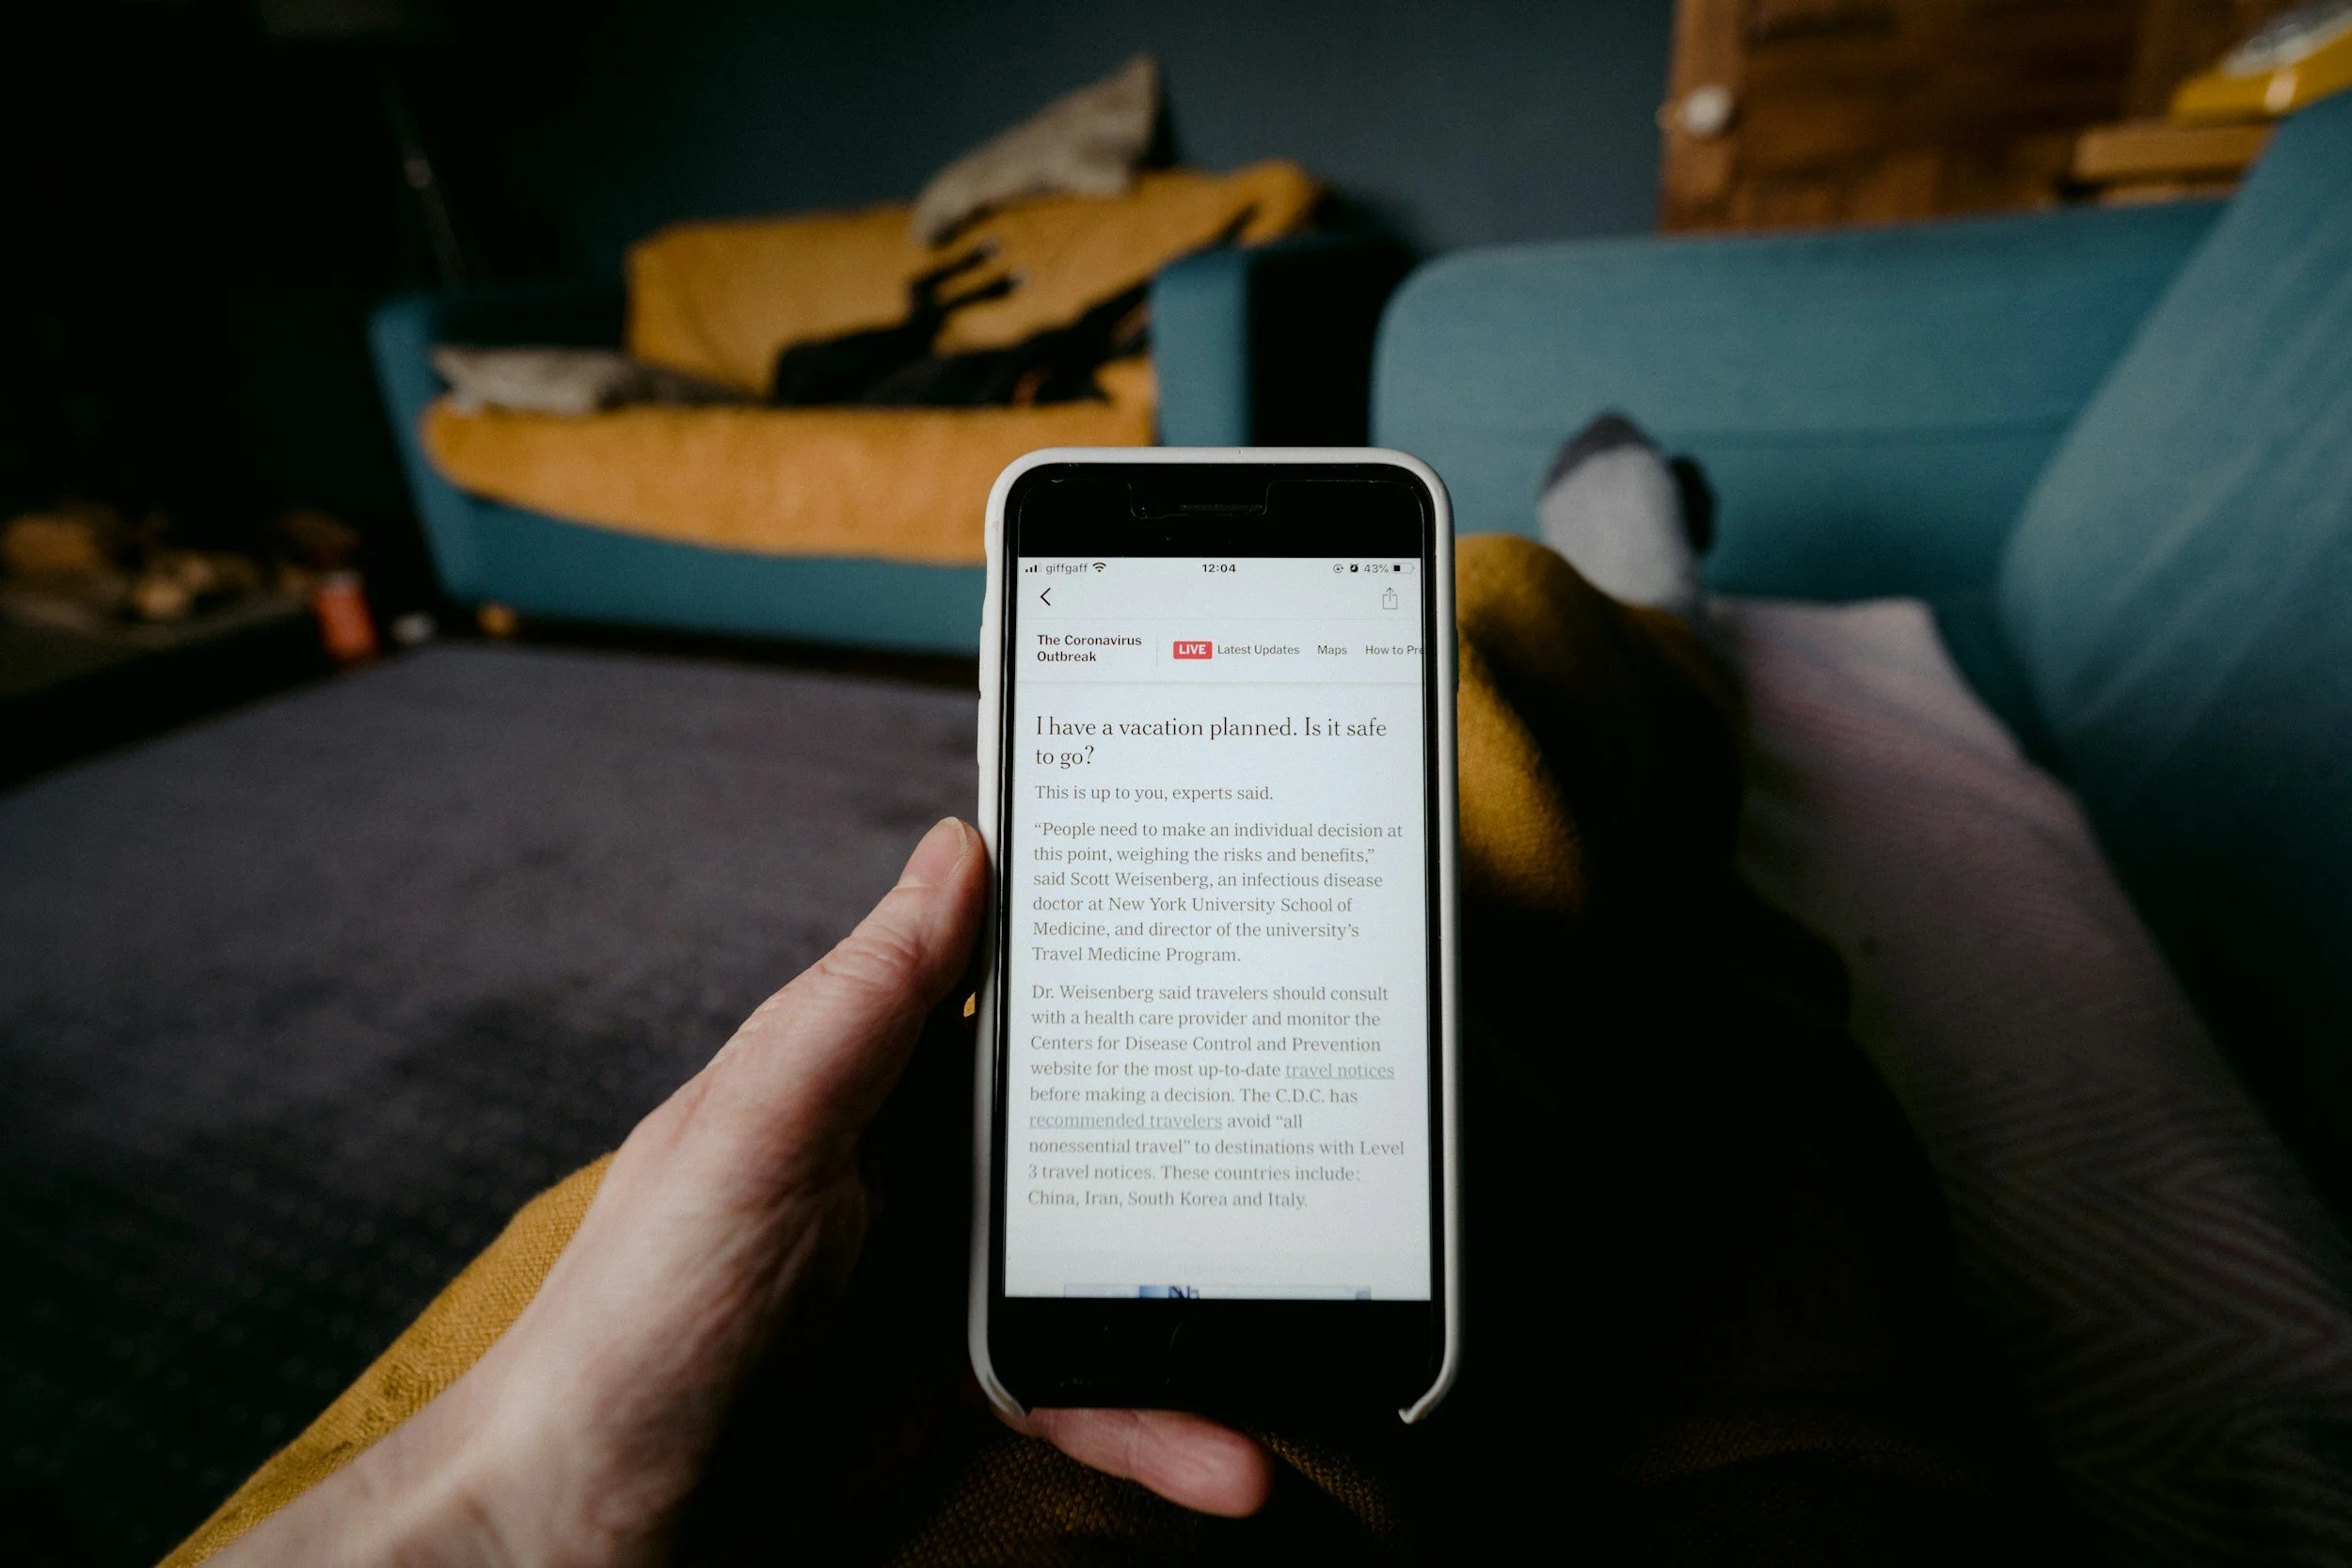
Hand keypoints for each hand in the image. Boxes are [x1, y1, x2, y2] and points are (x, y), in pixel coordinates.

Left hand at [216, 818, 1271, 1566]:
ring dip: (1206, 1298)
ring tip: (1315, 1333)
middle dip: (1205, 1124)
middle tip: (1324, 1121)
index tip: (1233, 912)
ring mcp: (948, 1271)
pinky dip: (1157, 1420)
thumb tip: (958, 846)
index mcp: (864, 1070)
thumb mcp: (757, 1133)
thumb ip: (862, 1003)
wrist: (582, 1524)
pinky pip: (1089, 1385)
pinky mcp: (967, 1380)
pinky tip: (1230, 1459)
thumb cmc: (635, 1313)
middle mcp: (919, 1155)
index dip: (1111, 944)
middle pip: (1092, 1116)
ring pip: (1114, 1256)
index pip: (1005, 979)